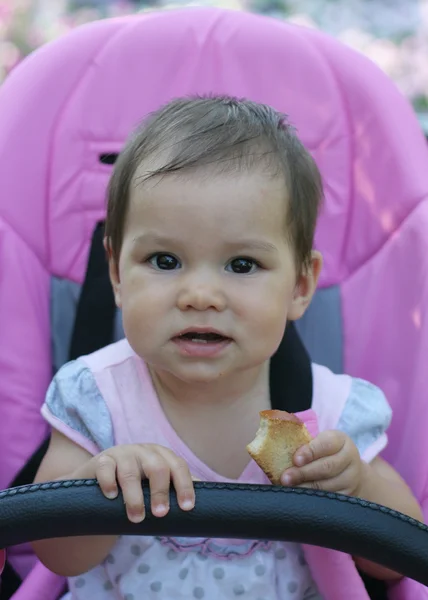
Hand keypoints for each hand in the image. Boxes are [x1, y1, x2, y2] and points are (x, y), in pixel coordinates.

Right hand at [71, 444, 194, 522]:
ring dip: (134, 496)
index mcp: (162, 456)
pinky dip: (109, 483)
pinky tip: (112, 497)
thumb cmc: (138, 483)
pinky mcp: (102, 461)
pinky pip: (106, 468)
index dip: (185, 486)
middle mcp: (144, 451)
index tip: (187, 508)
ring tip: (136, 517)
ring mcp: (122, 454)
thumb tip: (209, 503)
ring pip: (130, 472)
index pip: (179, 467)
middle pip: (157, 467)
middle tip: (160, 514)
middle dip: (160, 492)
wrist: (102, 478)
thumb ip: (177, 489)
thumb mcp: (157, 483)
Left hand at [280, 430, 363, 496]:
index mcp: (341, 440)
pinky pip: (329, 498)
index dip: (310, 452)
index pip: (326, 444)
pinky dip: (313, 498)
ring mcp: (351, 478)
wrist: (348, 471)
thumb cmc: (324, 453)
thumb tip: (278, 446)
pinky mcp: (348, 496)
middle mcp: (350, 458)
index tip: (295, 459)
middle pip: (327, 467)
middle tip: (285, 478)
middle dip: (303, 473)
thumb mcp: (319, 442)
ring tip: (289, 488)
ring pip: (327, 485)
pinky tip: (300, 497)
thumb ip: (304, 443)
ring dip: (306, 487)